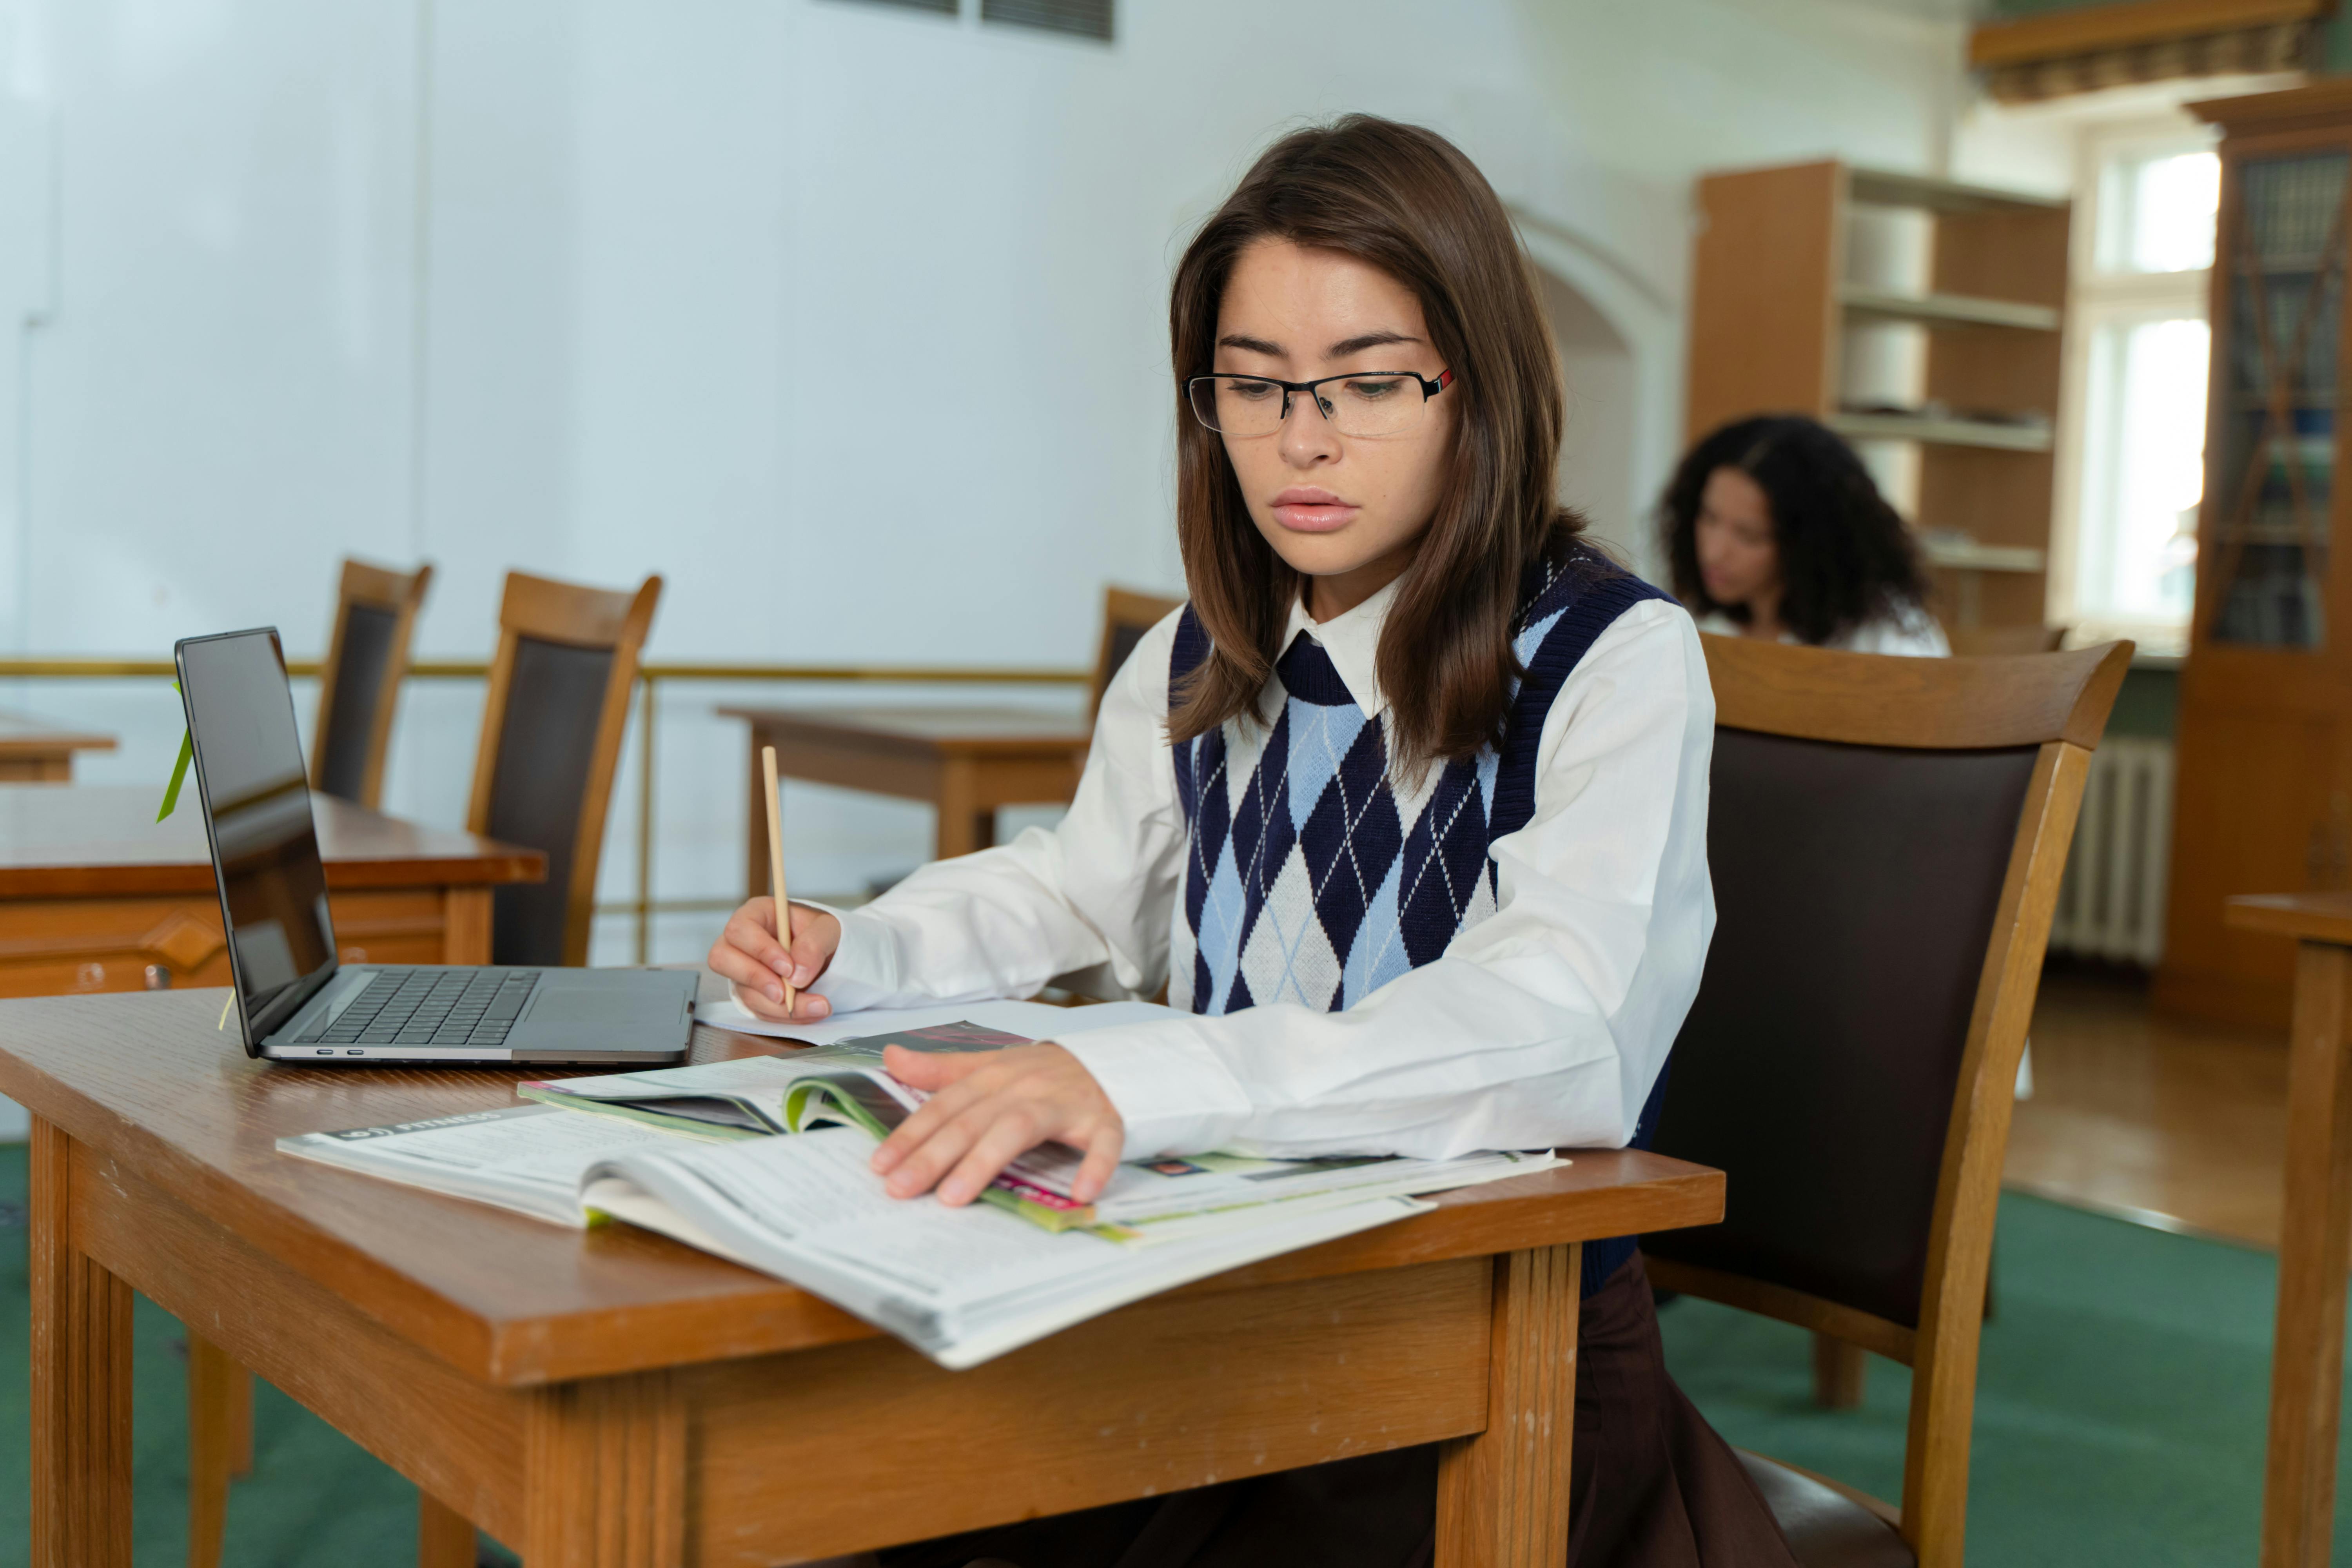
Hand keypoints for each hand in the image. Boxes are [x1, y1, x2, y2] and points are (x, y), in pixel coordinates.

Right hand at [706, 898, 839, 1021]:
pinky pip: (758, 1011)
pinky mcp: (752, 993)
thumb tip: (796, 976)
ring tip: (815, 1006)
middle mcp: (741, 942)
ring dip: (777, 1006)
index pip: (740, 929)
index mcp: (756, 915)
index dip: (760, 950)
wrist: (828, 954)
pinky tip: (809, 1011)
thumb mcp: (827, 928)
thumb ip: (814, 944)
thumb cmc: (820, 933)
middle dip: (755, 980)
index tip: (788, 968)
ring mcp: (742, 970)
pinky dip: (784, 1016)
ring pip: (743, 992)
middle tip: (785, 993)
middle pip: (722, 959)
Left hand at [871, 1043, 1124, 1206]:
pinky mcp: (1103, 1120)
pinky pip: (1102, 1143)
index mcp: (993, 1075)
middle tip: (901, 1189)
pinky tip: (1081, 1194)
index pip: (944, 1106)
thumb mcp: (991, 1065)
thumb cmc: (1043, 1073)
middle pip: (972, 1120)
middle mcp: (1024, 1087)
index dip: (911, 1134)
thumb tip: (890, 1057)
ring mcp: (1064, 1103)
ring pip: (1019, 1128)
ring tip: (955, 1196)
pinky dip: (1095, 1165)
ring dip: (986, 1160)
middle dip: (934, 1155)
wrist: (1111, 1061)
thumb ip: (941, 1069)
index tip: (881, 1165)